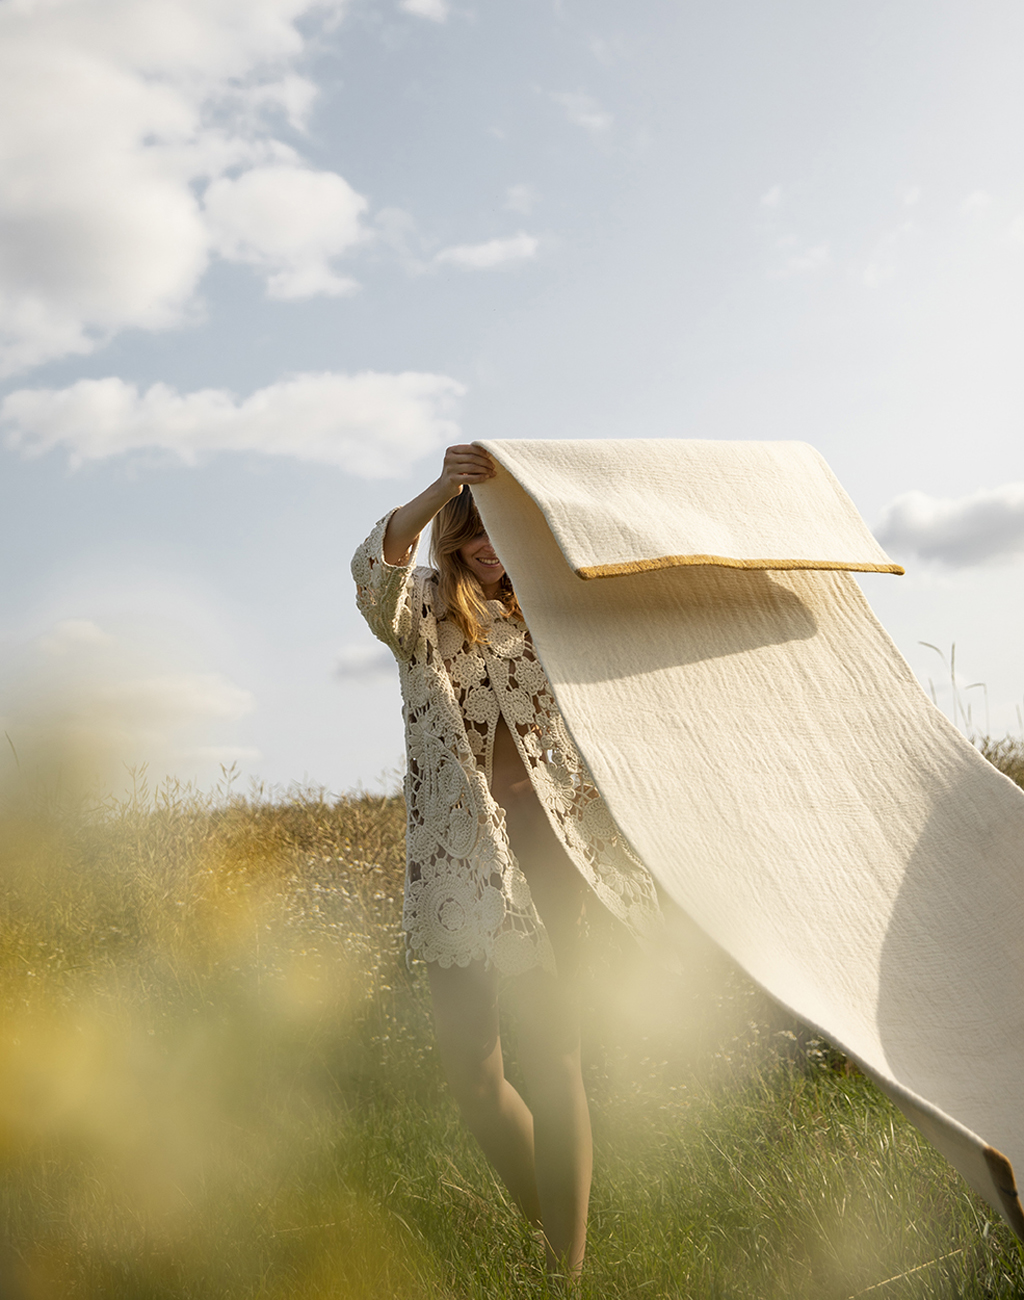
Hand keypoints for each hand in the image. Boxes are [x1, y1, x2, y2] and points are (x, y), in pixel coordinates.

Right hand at [382, 446, 496, 564]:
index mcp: (451, 450)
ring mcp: (449, 469)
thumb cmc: (456, 472)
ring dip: (485, 470)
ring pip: (472, 468)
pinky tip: (486, 477)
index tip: (491, 456)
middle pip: (472, 458)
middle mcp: (449, 458)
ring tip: (492, 472)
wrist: (443, 488)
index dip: (482, 452)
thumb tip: (488, 451)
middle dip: (485, 462)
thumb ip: (470, 454)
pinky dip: (480, 478)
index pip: (470, 448)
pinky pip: (470, 478)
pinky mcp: (452, 480)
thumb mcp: (460, 460)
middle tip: (494, 466)